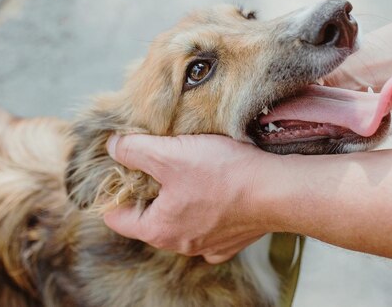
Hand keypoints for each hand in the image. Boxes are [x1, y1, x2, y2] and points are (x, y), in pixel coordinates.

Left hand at [103, 134, 274, 263]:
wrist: (278, 190)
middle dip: (148, 189)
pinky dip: (205, 206)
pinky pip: (207, 223)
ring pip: (179, 219)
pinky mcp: (232, 239)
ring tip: (187, 168)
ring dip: (178, 196)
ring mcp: (208, 245)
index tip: (123, 167)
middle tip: (155, 160)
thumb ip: (133, 150)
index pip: (116, 216)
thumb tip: (113, 146)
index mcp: (158, 230)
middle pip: (148, 217)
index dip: (114, 189)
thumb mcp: (168, 154)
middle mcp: (181, 245)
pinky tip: (213, 187)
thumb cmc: (223, 173)